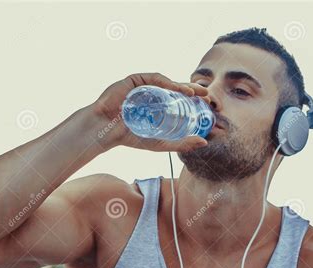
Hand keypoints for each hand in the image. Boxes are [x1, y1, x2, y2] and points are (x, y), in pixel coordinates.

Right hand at [93, 72, 210, 151]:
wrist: (104, 130)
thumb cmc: (128, 136)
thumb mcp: (159, 143)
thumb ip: (181, 144)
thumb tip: (204, 142)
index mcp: (157, 105)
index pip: (179, 99)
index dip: (194, 100)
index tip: (209, 104)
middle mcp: (151, 93)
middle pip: (176, 89)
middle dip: (193, 90)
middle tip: (207, 96)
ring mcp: (143, 85)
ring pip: (167, 83)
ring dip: (182, 86)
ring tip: (195, 93)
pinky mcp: (134, 79)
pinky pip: (153, 78)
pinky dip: (167, 82)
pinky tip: (178, 89)